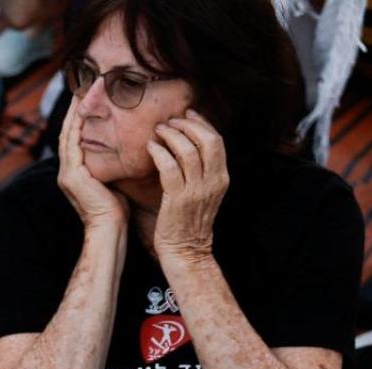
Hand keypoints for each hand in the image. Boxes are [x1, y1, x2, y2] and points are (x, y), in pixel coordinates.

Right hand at [57, 96, 127, 231]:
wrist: (110, 228)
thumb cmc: (116, 210)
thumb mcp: (113, 181)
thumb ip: (111, 166)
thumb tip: (124, 151)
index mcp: (74, 173)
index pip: (75, 139)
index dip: (79, 118)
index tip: (87, 98)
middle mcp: (66, 171)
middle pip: (68, 132)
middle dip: (74, 109)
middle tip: (82, 86)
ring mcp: (66, 173)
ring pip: (68, 134)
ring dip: (74, 112)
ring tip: (83, 91)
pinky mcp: (71, 175)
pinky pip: (72, 144)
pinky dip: (76, 126)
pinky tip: (82, 111)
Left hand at [147, 110, 227, 266]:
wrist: (186, 251)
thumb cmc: (188, 222)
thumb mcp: (204, 193)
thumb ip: (201, 171)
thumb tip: (186, 145)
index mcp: (222, 178)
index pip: (217, 141)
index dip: (202, 123)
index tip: (187, 114)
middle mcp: (214, 182)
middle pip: (208, 140)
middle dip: (188, 124)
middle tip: (171, 120)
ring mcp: (197, 190)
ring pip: (189, 151)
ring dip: (172, 135)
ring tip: (159, 130)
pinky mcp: (178, 199)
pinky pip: (169, 167)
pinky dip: (159, 153)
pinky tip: (150, 147)